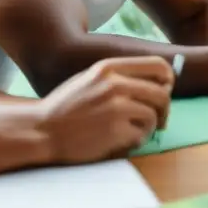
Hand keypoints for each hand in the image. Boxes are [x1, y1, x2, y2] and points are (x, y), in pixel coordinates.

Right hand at [36, 56, 173, 163]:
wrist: (40, 130)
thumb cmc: (67, 107)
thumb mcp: (91, 79)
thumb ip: (121, 77)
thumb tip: (161, 82)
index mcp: (109, 68)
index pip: (158, 66)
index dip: (168, 80)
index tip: (165, 91)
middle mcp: (115, 84)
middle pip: (162, 93)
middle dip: (164, 110)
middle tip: (160, 120)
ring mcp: (116, 107)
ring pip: (154, 116)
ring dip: (149, 127)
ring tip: (133, 132)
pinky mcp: (115, 130)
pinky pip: (141, 135)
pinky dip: (136, 140)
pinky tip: (121, 141)